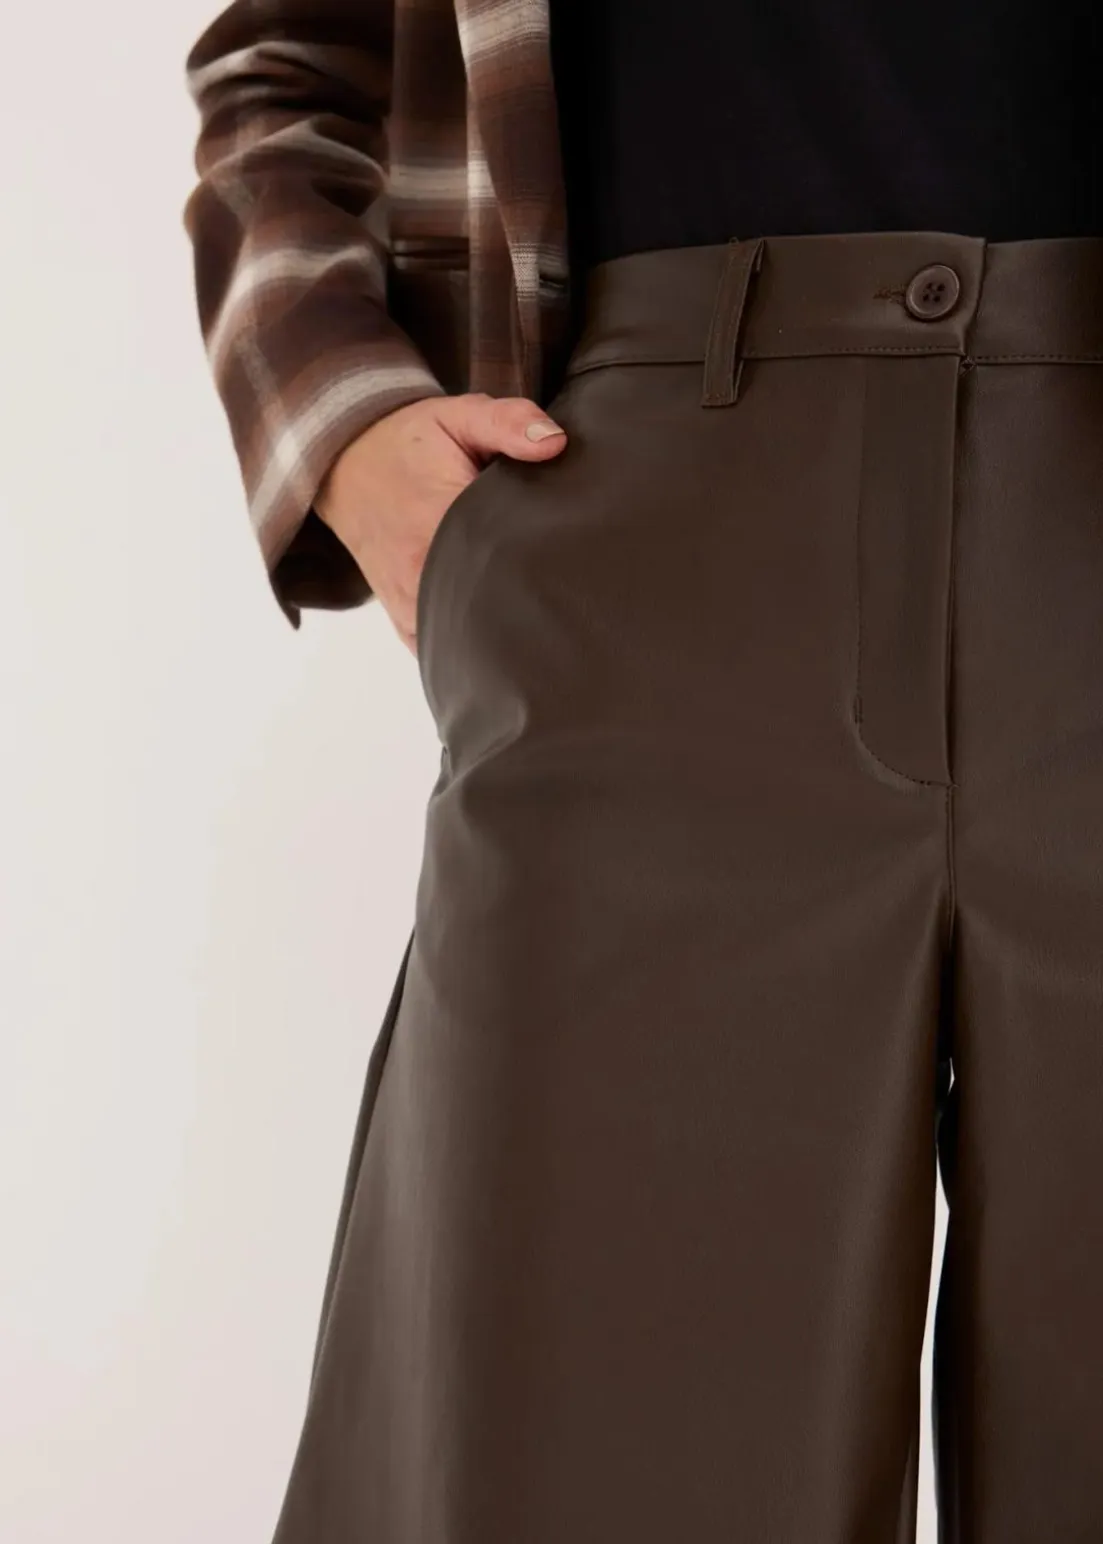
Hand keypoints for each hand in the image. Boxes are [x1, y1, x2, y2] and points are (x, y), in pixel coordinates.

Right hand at [314, 393, 567, 654]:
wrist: (345, 465)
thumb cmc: (409, 442)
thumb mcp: (458, 417)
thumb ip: (508, 423)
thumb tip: (555, 442)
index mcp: (437, 521)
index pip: (506, 559)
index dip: (544, 560)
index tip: (570, 558)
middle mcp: (418, 572)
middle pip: (493, 608)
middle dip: (531, 602)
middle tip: (565, 591)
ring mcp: (409, 603)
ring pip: (468, 639)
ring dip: (502, 629)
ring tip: (536, 614)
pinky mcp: (405, 620)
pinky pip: (444, 649)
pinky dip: (472, 644)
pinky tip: (501, 632)